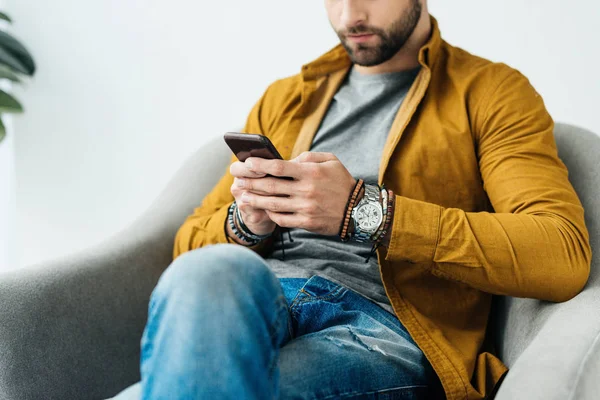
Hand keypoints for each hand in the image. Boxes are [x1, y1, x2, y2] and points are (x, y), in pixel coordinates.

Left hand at [235, 152, 356, 235]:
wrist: (358, 210)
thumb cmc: (342, 182)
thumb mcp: (331, 161)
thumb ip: (308, 157)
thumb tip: (287, 160)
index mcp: (311, 172)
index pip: (279, 167)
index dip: (260, 165)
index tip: (247, 163)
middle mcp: (306, 190)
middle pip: (271, 186)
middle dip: (251, 182)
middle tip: (236, 179)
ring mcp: (305, 208)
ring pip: (273, 204)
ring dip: (255, 200)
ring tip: (242, 195)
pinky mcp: (306, 222)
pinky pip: (282, 219)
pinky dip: (270, 213)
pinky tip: (262, 208)